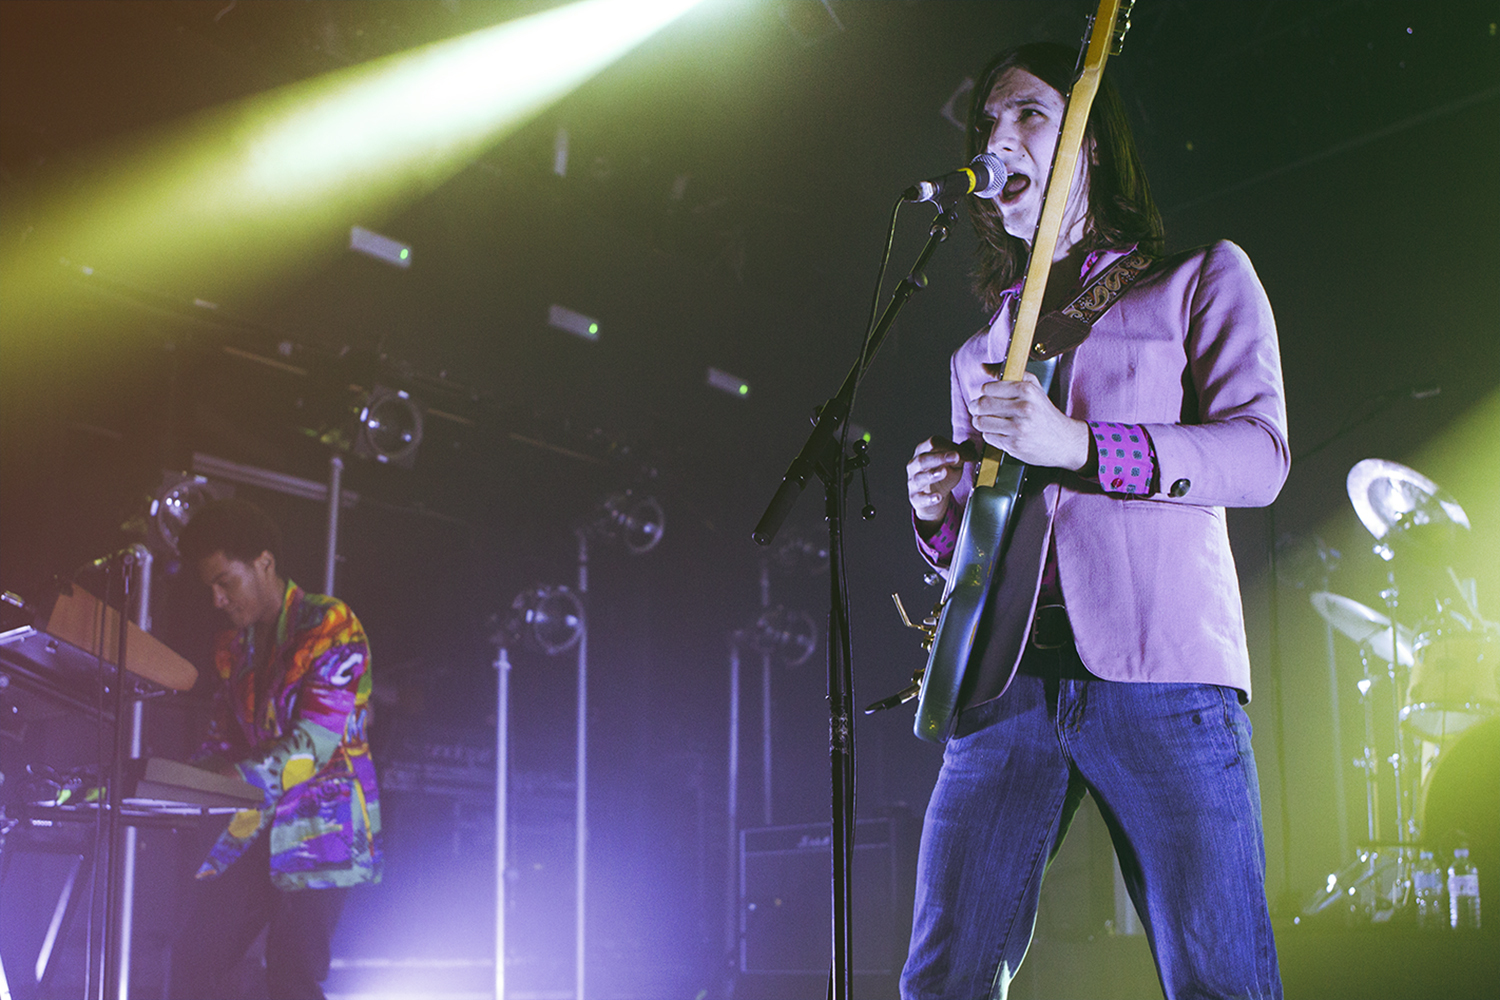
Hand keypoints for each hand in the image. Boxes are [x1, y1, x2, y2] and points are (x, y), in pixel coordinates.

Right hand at [907, 437, 967, 522]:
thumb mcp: (954, 463)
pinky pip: (920, 498)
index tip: (962, 452)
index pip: (933, 444)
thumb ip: (962, 453)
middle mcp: (915, 466)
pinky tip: (938, 497)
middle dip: (939, 457)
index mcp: (923, 452)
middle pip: (923, 459)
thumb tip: (971, 445)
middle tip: (955, 457)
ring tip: (944, 472)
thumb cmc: (943, 477)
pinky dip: (928, 498)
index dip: (948, 445)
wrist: (934, 499)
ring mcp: (913, 482)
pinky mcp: (915, 498)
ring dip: (931, 475)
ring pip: (919, 478)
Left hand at [969, 368, 1090, 469]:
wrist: (1063, 440)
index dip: (984, 392)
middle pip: (982, 405)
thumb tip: (984, 367)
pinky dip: (990, 434)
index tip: (986, 395)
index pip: (988, 388)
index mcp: (1027, 390)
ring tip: (987, 420)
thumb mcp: (1033, 387)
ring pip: (981, 422)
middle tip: (977, 408)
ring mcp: (1019, 428)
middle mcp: (1023, 408)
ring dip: (980, 421)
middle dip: (975, 407)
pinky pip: (988, 437)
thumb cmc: (1044, 412)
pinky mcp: (1014, 444)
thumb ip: (1009, 373)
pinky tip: (1000, 432)